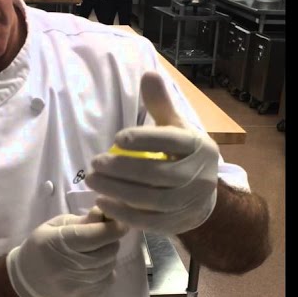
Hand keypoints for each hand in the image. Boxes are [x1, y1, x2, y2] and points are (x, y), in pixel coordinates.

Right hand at [6, 207, 129, 296]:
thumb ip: (83, 220)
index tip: (119, 222)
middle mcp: (68, 268)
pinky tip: (92, 267)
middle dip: (112, 241)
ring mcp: (76, 287)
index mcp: (59, 243)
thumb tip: (105, 214)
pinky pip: (106, 282)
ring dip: (108, 257)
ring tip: (97, 252)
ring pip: (109, 267)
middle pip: (107, 252)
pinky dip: (105, 272)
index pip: (97, 235)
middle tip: (104, 236)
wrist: (28, 278)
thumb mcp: (57, 225)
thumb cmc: (42, 245)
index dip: (113, 228)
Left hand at [86, 73, 219, 235]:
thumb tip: (148, 74)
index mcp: (199, 145)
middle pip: (159, 173)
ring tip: (93, 182)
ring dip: (119, 191)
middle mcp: (200, 174)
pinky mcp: (180, 222)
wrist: (204, 195)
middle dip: (123, 169)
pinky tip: (103, 203)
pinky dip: (125, 214)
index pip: (172, 141)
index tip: (117, 138)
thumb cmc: (182, 154)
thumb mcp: (176, 126)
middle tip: (95, 163)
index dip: (145, 139)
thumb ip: (161, 104)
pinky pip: (150, 221)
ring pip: (153, 199)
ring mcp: (191, 201)